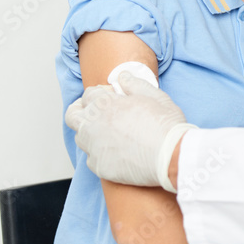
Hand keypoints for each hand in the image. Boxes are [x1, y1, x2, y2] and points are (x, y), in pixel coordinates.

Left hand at [65, 73, 195, 191]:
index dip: (99, 93)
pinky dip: (98, 152)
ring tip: (105, 131)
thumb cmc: (165, 125)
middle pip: (72, 115)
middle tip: (92, 111)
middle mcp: (93, 125)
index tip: (108, 96)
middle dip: (79, 110)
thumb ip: (134, 84)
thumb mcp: (154, 95)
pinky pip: (91, 157)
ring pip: (79, 137)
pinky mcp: (99, 167)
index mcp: (105, 104)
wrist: (171, 156)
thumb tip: (122, 77)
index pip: (88, 94)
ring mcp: (94, 148)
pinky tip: (114, 151)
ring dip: (88, 131)